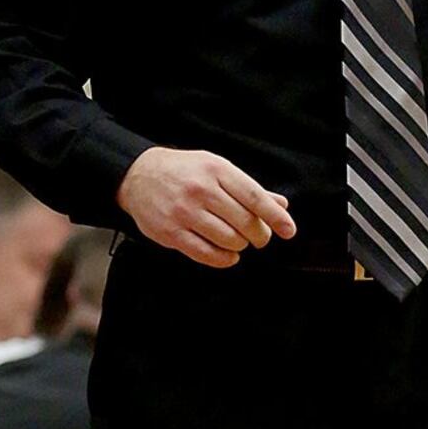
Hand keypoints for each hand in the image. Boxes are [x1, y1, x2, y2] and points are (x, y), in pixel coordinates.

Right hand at [118, 147, 297, 267]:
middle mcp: (201, 190)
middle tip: (259, 237)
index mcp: (216, 170)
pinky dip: (224, 259)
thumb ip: (248, 189)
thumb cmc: (185, 172)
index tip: (289, 230)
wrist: (138, 175)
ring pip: (229, 240)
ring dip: (241, 246)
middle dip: (259, 235)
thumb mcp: (217, 169)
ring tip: (239, 241)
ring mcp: (184, 212)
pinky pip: (207, 254)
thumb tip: (281, 205)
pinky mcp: (171, 233)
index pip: (254, 196)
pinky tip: (228, 255)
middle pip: (245, 222)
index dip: (275, 217)